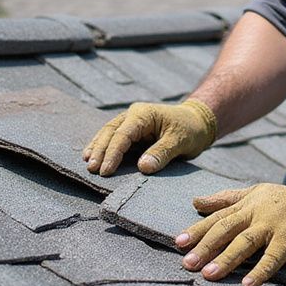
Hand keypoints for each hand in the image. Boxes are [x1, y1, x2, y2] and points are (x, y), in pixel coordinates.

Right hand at [83, 98, 216, 176]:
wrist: (197, 122)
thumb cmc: (190, 130)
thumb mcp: (180, 141)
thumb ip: (162, 152)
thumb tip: (142, 167)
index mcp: (144, 114)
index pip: (123, 134)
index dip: (113, 153)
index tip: (105, 170)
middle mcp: (134, 115)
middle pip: (111, 132)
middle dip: (100, 151)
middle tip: (91, 169)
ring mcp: (131, 122)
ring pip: (108, 133)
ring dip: (98, 148)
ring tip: (88, 164)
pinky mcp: (132, 131)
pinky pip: (114, 138)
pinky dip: (104, 147)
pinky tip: (92, 155)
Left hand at [176, 182, 285, 285]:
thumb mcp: (257, 194)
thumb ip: (227, 198)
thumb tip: (196, 201)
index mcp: (249, 201)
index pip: (219, 215)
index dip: (198, 229)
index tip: (178, 242)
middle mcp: (258, 210)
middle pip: (227, 228)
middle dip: (205, 246)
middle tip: (187, 263)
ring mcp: (275, 223)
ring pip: (245, 241)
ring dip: (226, 259)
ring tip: (208, 275)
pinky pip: (273, 256)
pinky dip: (260, 270)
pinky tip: (247, 283)